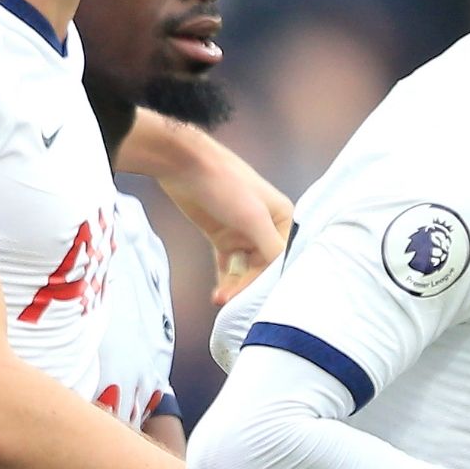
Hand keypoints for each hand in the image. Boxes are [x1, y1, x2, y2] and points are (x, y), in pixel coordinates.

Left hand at [128, 116, 289, 305]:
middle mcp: (268, 227)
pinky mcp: (223, 236)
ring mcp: (244, 232)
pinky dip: (225, 280)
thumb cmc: (225, 184)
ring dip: (235, 286)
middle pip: (264, 267)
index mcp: (284, 218)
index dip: (274, 280)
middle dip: (250, 286)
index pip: (285, 258)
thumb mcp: (253, 217)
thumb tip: (285, 276)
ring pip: (246, 269)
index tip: (264, 302)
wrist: (184, 165)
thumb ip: (271, 248)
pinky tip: (219, 295)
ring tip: (221, 300)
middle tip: (235, 303)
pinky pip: (229, 265)